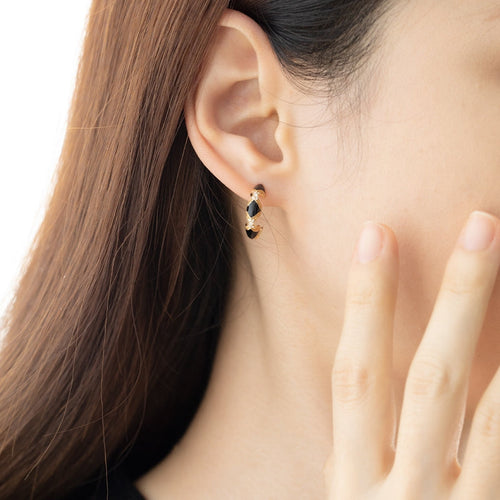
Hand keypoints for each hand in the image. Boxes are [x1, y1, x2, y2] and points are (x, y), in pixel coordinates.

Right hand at [323, 211, 499, 498]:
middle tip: (482, 223)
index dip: (364, 302)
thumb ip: (356, 454)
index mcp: (353, 482)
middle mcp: (404, 496)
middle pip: (434, 379)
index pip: (356, 373)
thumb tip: (361, 385)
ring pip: (496, 420)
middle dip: (458, 299)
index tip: (376, 234)